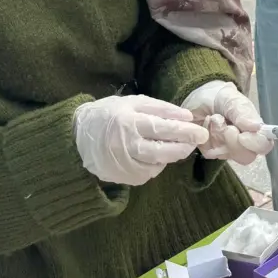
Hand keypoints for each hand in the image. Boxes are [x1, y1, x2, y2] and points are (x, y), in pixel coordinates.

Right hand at [74, 95, 209, 185]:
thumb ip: (160, 108)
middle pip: (160, 150)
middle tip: (198, 141)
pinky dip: (156, 166)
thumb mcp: (133, 102)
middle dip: (183, 147)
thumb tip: (186, 116)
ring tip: (180, 147)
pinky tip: (158, 157)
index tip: (201, 131)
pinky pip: (145, 174)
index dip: (184, 131)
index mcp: (128, 121)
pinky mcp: (118, 176)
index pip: (162, 128)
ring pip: (155, 165)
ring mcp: (120, 163)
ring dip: (172, 157)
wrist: (77, 134)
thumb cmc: (110, 113)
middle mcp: (123, 144)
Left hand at [182, 80, 273, 165]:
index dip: (255, 144)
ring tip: (214, 117)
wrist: (201, 98)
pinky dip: (206, 134)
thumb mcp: (234, 100)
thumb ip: (245, 113)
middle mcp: (244, 144)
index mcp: (256, 130)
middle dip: (232, 140)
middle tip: (223, 121)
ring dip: (217, 132)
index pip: (264, 146)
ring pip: (225, 154)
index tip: (242, 135)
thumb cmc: (223, 98)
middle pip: (246, 156)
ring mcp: (227, 150)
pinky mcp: (211, 151)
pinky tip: (206, 123)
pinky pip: (209, 151)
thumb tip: (257, 127)